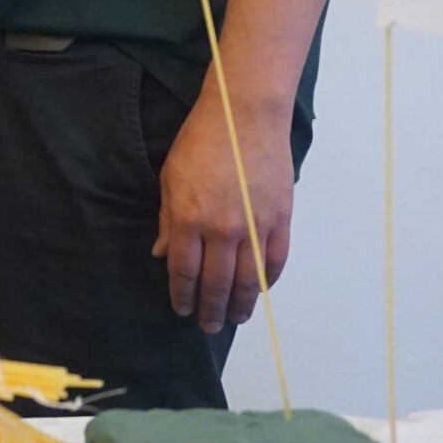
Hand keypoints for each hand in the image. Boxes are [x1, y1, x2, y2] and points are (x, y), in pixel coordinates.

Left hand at [152, 88, 293, 333]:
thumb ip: (168, 221)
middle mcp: (222, 230)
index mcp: (189, 219)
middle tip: (208, 326)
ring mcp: (255, 226)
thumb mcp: (170, 178)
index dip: (182, 295)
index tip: (181, 309)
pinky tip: (260, 289)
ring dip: (242, 304)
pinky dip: (268, 280)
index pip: (185, 272)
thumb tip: (162, 254)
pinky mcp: (280, 219)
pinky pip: (276, 260)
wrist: (244, 116)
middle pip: (217, 283)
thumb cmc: (201, 141)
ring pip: (248, 280)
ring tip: (236, 318)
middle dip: (211, 309)